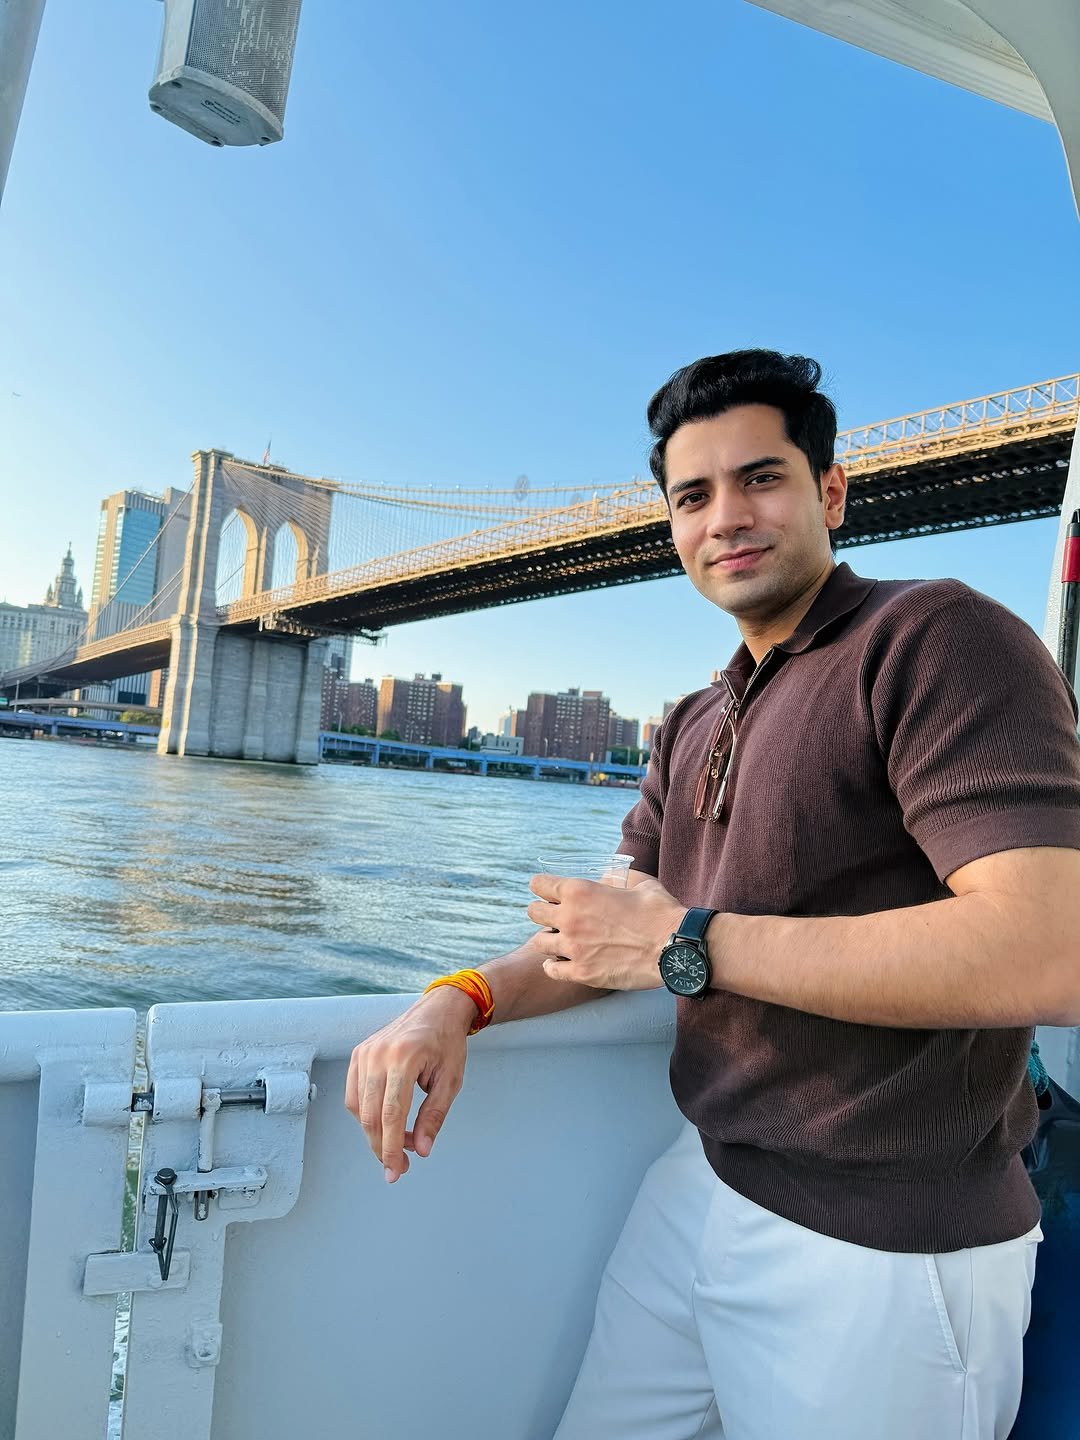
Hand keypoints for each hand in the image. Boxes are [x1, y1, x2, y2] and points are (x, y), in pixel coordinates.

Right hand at [344, 985, 475, 1182]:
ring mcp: (365, 1052)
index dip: (391, 1147)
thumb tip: (421, 1150)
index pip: (392, 1114)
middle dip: (382, 1147)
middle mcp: (379, 1054)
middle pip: (370, 1115)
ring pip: (358, 1108)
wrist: (438, 1009)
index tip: (396, 1172)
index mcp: (404, 1058)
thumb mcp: (450, 1080)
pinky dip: (366, 1114)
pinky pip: (354, 1094)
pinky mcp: (359, 1053)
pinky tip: (386, 1122)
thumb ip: (434, 1115)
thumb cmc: (447, 1044)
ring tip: (400, 1142)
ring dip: (375, 1133)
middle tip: (399, 1167)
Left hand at [526, 874, 682, 990]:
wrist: (675, 946)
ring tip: (561, 942)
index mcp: (580, 891)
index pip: (539, 884)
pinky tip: (562, 963)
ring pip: (539, 942)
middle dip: (542, 912)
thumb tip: (608, 879)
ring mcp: (573, 947)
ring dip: (549, 939)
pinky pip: (551, 970)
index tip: (548, 892)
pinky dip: (554, 966)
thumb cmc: (660, 912)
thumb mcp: (638, 883)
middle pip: (532, 912)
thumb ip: (616, 880)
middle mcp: (569, 918)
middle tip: (555, 917)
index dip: (543, 887)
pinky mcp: (581, 973)